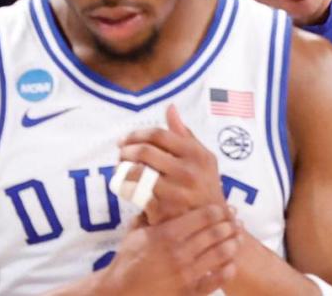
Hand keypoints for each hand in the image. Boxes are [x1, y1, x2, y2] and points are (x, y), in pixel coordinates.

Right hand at [101, 204, 239, 294]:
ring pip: (221, 253)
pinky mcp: (190, 292)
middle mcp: (180, 252)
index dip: (219, 210)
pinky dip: (228, 269)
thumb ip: (152, 211)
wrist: (121, 292)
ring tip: (238, 238)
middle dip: (230, 225)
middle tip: (236, 221)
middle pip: (217, 232)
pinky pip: (218, 279)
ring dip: (233, 244)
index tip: (225, 208)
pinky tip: (230, 263)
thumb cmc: (128, 259)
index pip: (206, 215)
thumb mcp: (136, 231)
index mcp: (168, 234)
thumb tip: (158, 187)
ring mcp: (187, 274)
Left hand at [117, 105, 224, 224]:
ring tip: (120, 168)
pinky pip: (136, 193)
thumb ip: (184, 133)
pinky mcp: (164, 210)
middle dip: (126, 150)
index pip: (159, 135)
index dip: (137, 134)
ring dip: (122, 168)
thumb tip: (170, 107)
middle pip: (146, 151)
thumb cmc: (204, 184)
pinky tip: (123, 185)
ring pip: (138, 172)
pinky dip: (125, 187)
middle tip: (120, 153)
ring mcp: (176, 192)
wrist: (212, 223)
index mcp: (196, 154)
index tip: (126, 139)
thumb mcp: (202, 157)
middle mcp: (188, 171)